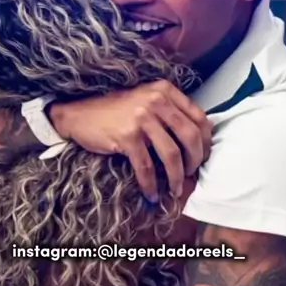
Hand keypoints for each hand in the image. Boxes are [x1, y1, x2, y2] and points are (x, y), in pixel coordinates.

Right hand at [51, 80, 212, 201]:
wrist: (79, 114)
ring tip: (175, 189)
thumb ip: (169, 113)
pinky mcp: (127, 136)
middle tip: (192, 175)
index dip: (206, 142)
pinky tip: (152, 194)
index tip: (203, 158)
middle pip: (190, 136)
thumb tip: (195, 142)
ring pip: (171, 154)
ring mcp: (141, 118)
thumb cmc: (115, 111)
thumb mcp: (146, 101)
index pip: (199, 118)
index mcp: (165, 91)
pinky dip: (151, 185)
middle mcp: (156, 101)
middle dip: (195, 161)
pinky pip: (147, 167)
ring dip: (176, 177)